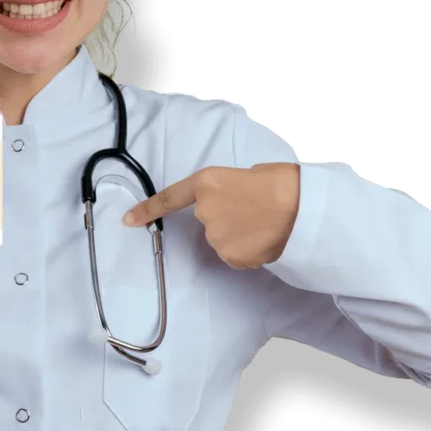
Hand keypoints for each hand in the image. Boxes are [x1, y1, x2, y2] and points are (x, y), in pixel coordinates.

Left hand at [122, 163, 300, 268]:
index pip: (170, 198)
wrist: (303, 207)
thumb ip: (229, 189)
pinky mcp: (230, 256)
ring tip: (264, 224)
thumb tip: (231, 202)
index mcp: (207, 181)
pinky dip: (248, 251)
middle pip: (208, 220)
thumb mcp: (248, 174)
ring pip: (222, 239)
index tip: (127, 220)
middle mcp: (205, 210)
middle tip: (255, 210)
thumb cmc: (282, 183)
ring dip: (238, 235)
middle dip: (227, 218)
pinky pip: (235, 255)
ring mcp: (215, 236)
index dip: (147, 209)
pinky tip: (265, 239)